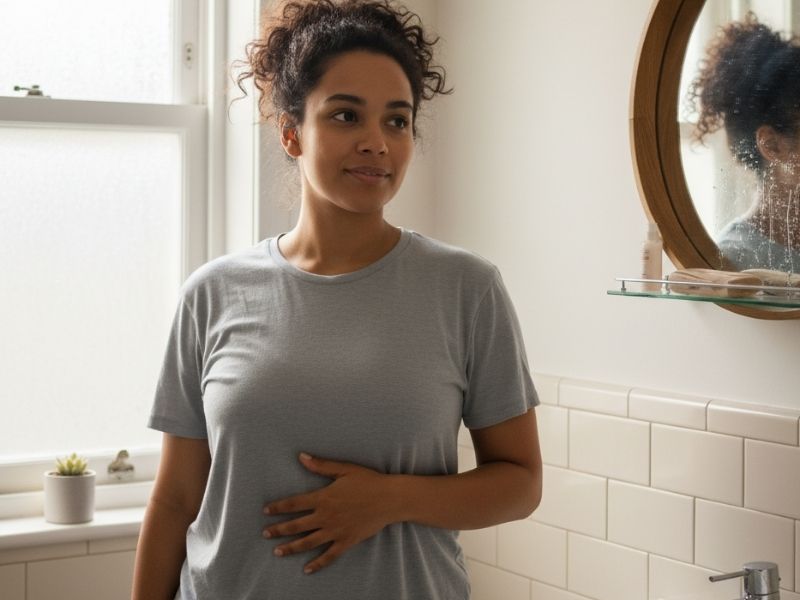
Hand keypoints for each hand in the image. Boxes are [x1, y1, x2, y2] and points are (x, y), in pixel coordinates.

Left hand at [262, 453, 398, 573]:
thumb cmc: (368, 481)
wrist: (390, 498)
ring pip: (308, 542)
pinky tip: (306, 569)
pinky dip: (317, 563)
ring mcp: (335, 531)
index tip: (266, 511)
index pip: (294, 504)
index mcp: (323, 498)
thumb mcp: (344, 469)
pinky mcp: (347, 541)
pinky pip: (329, 555)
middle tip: (265, 534)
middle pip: (296, 525)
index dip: (278, 507)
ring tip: (277, 552)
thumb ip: (321, 466)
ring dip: (291, 547)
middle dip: (279, 530)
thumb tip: (301, 456)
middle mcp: (326, 516)